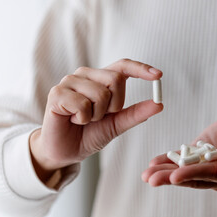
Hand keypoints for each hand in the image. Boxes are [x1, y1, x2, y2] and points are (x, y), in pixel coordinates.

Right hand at [30, 59, 162, 180]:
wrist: (66, 151)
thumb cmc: (89, 134)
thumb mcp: (117, 124)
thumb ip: (136, 113)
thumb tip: (159, 104)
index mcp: (100, 79)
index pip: (123, 66)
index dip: (141, 68)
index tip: (158, 76)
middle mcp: (85, 75)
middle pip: (116, 79)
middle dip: (115, 105)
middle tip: (100, 116)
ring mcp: (69, 82)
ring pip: (100, 93)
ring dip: (97, 115)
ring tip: (84, 119)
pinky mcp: (57, 93)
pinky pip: (83, 104)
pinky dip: (83, 119)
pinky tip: (73, 120)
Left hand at [142, 115, 216, 190]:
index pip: (207, 175)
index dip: (190, 175)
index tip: (174, 176)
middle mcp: (215, 174)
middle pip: (190, 177)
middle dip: (169, 178)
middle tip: (149, 178)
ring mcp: (204, 167)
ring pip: (182, 171)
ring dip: (163, 172)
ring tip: (145, 174)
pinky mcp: (196, 157)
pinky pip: (180, 160)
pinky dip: (167, 161)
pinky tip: (153, 162)